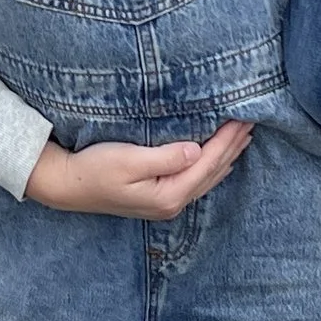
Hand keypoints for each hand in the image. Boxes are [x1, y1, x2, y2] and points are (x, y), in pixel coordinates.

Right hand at [25, 121, 254, 218]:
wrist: (68, 186)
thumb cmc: (94, 169)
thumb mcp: (129, 160)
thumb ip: (166, 157)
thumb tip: (197, 150)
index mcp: (169, 194)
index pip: (208, 162)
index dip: (228, 139)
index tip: (243, 117)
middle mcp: (172, 203)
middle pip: (213, 172)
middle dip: (233, 146)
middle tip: (253, 122)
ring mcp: (166, 203)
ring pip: (207, 178)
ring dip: (226, 157)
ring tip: (243, 138)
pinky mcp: (158, 198)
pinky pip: (196, 180)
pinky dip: (211, 166)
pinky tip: (217, 160)